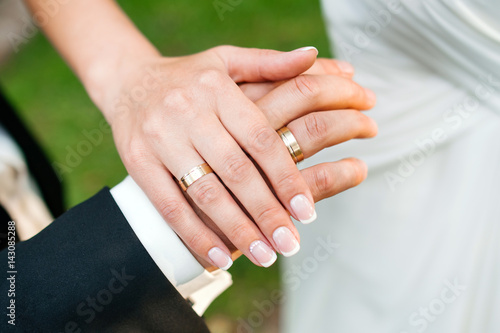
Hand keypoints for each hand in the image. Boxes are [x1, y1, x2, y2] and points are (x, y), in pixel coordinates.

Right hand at [107, 47, 374, 268]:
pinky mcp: (137, 161)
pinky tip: (217, 257)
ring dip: (235, 229)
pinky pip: (168, 204)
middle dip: (265, 212)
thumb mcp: (227, 60)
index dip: (285, 177)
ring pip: (204, 191)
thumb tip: (313, 56)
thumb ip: (271, 63)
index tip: (306, 211)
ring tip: (264, 255)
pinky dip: (194, 233)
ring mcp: (159, 138)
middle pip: (234, 170)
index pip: (259, 137)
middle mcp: (187, 111)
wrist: (128, 80)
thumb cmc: (190, 77)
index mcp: (216, 88)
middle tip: (290, 243)